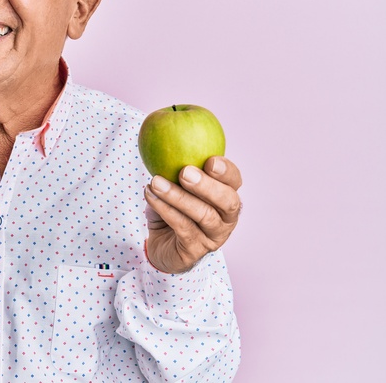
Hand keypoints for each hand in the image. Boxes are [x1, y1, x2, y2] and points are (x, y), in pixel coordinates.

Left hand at [144, 156, 242, 273]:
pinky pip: (182, 227)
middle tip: (185, 172)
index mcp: (226, 196)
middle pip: (227, 201)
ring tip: (156, 182)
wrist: (161, 245)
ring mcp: (214, 236)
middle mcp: (226, 217)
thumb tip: (165, 136)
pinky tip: (150, 195)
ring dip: (178, 196)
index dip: (227, 171)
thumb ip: (178, 167)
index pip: (235, 181)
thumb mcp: (176, 186)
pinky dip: (165, 209)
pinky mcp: (196, 250)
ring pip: (203, 215)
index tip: (210, 160)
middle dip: (207, 185)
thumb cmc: (173, 209)